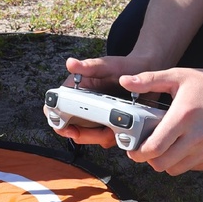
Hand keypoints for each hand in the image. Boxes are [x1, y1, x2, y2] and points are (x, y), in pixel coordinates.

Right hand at [44, 54, 165, 148]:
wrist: (146, 71)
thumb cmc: (123, 66)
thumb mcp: (107, 65)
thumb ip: (89, 66)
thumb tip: (71, 63)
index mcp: (77, 90)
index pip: (56, 107)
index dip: (56, 119)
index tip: (65, 125)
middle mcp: (84, 105)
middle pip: (72, 128)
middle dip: (82, 134)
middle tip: (96, 130)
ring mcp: (98, 117)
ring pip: (91, 137)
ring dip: (100, 136)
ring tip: (114, 125)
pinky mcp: (112, 125)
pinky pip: (108, 138)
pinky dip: (113, 136)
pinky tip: (124, 128)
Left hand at [120, 64, 202, 175]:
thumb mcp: (178, 76)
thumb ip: (149, 80)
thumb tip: (124, 81)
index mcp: (184, 117)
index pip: (154, 147)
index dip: (138, 153)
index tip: (132, 149)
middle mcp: (198, 137)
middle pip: (162, 164)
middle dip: (150, 159)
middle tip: (147, 149)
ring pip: (177, 169)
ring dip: (167, 162)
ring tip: (166, 147)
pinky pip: (194, 167)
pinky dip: (186, 161)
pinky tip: (187, 145)